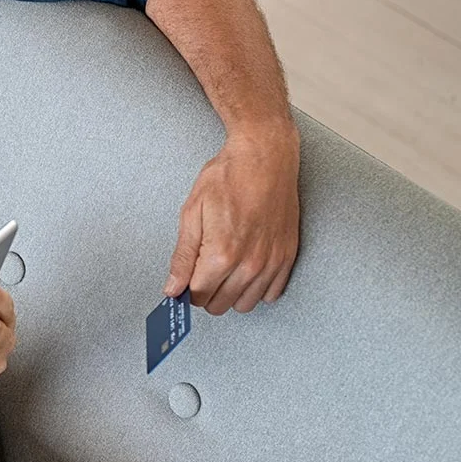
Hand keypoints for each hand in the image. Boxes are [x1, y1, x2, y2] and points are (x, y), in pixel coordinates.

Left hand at [164, 126, 300, 314]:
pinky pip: (271, 294)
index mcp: (222, 254)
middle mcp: (250, 264)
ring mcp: (272, 262)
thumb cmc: (227, 178)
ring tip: (224, 268)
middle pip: (220, 304)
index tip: (185, 279)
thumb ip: (182, 257)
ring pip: (245, 304)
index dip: (186, 289)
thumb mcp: (192, 213)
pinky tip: (245, 268)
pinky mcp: (287, 256)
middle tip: (202, 270)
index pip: (198, 296)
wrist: (265, 157)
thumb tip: (172, 289)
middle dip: (206, 292)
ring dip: (230, 293)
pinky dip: (256, 288)